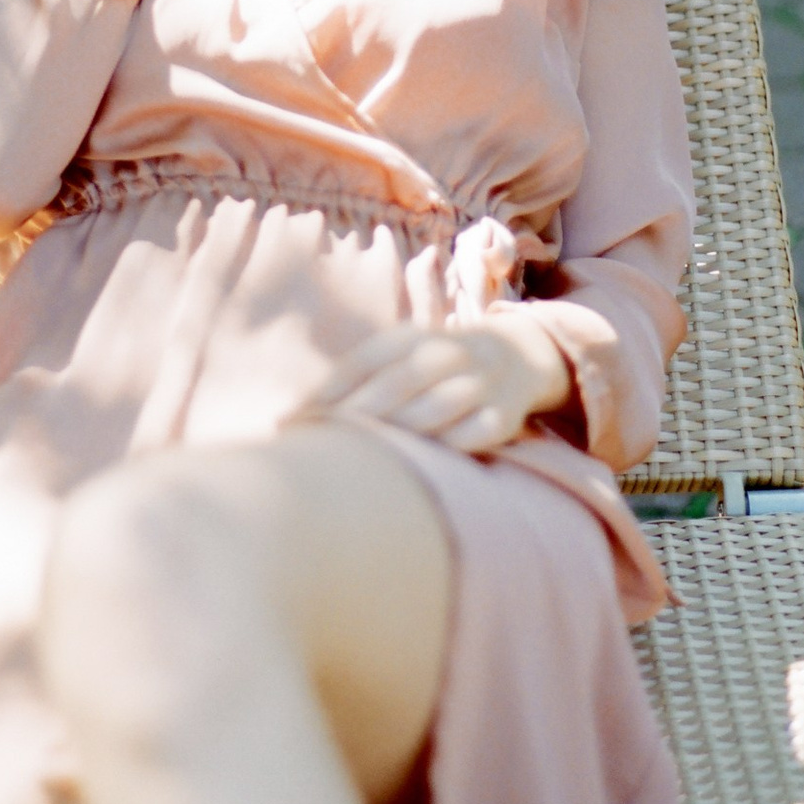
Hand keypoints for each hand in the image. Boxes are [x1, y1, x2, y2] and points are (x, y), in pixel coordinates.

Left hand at [303, 322, 568, 455]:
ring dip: (398, 434)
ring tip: (362, 461)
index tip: (292, 421)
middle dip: (356, 416)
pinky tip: (418, 467)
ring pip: (434, 409)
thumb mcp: (399, 355)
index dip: (328, 391)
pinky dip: (444, 448)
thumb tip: (288, 416)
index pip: (363, 360)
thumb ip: (354, 378)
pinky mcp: (502, 416)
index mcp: (413, 336)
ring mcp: (479, 382)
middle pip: (396, 384)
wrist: (515, 358)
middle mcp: (448, 352)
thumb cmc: (433, 367)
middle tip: (321, 447)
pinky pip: (471, 436)